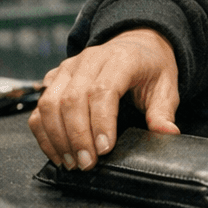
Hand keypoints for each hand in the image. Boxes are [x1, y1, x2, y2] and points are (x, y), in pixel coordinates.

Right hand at [28, 28, 180, 170]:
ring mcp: (68, 68)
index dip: (100, 122)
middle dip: (77, 137)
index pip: (102, 91)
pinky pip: (40, 106)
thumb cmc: (150, 67)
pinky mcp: (54, 77)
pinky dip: (44, 133)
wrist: (136, 44)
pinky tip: (58, 152)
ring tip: (72, 163)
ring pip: (50, 103)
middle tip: (87, 164)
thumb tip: (168, 133)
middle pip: (72, 99)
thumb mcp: (166, 86)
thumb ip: (163, 111)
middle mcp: (89, 60)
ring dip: (57, 137)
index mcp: (120, 59)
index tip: (104, 149)